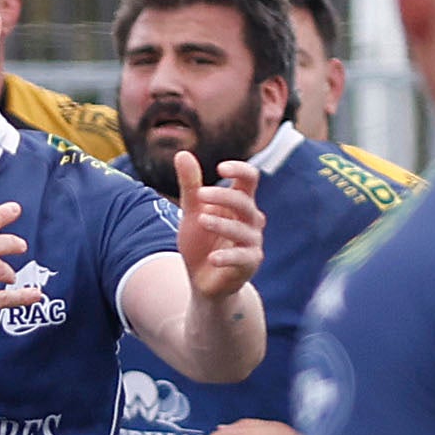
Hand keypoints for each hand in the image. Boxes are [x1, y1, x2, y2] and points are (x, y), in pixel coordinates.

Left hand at [173, 153, 264, 300]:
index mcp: (239, 203)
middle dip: (222, 196)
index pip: (250, 178)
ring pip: (243, 229)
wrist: (203, 282)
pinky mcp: (249, 263)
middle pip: (244, 202)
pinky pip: (242, 258)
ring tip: (201, 220)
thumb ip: (190, 185)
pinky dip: (226, 257)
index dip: (239, 169)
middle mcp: (251, 220)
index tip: (220, 167)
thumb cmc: (200, 243)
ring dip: (222, 224)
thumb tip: (182, 153)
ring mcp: (252, 242)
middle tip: (200, 195)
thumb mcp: (191, 212)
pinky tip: (212, 258)